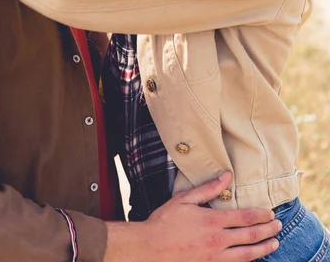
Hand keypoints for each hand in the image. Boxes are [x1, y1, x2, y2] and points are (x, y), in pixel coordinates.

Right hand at [105, 171, 279, 261]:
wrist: (150, 249)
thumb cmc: (165, 221)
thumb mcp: (184, 199)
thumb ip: (207, 188)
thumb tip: (225, 176)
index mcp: (212, 221)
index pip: (244, 217)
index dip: (260, 215)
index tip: (270, 212)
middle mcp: (217, 240)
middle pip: (250, 236)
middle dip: (267, 231)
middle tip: (278, 226)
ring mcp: (214, 257)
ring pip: (246, 255)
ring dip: (263, 249)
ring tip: (274, 244)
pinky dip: (246, 261)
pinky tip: (252, 258)